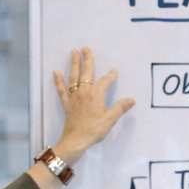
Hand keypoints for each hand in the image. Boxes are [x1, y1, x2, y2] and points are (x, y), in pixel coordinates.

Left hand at [52, 47, 134, 162]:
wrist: (76, 140)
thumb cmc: (94, 130)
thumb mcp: (110, 119)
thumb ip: (120, 108)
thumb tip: (131, 99)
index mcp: (96, 94)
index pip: (105, 81)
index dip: (110, 76)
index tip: (114, 72)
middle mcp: (84, 92)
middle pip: (86, 73)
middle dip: (87, 60)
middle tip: (86, 48)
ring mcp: (74, 96)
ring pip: (73, 77)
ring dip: (74, 64)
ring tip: (73, 52)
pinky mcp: (66, 103)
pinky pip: (61, 89)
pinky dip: (58, 80)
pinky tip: (56, 72)